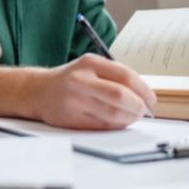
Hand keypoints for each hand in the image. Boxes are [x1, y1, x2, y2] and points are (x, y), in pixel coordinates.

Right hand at [30, 55, 155, 129]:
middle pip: (120, 96)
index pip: (125, 76)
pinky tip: (117, 122)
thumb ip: (114, 76)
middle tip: (143, 111)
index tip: (151, 99)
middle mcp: (81, 80)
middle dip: (138, 106)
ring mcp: (74, 100)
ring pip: (113, 114)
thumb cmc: (70, 80)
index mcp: (89, 63)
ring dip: (129, 118)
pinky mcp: (71, 118)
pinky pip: (102, 125)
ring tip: (132, 117)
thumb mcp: (89, 67)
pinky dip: (116, 125)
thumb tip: (144, 96)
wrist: (38, 90)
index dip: (143, 90)